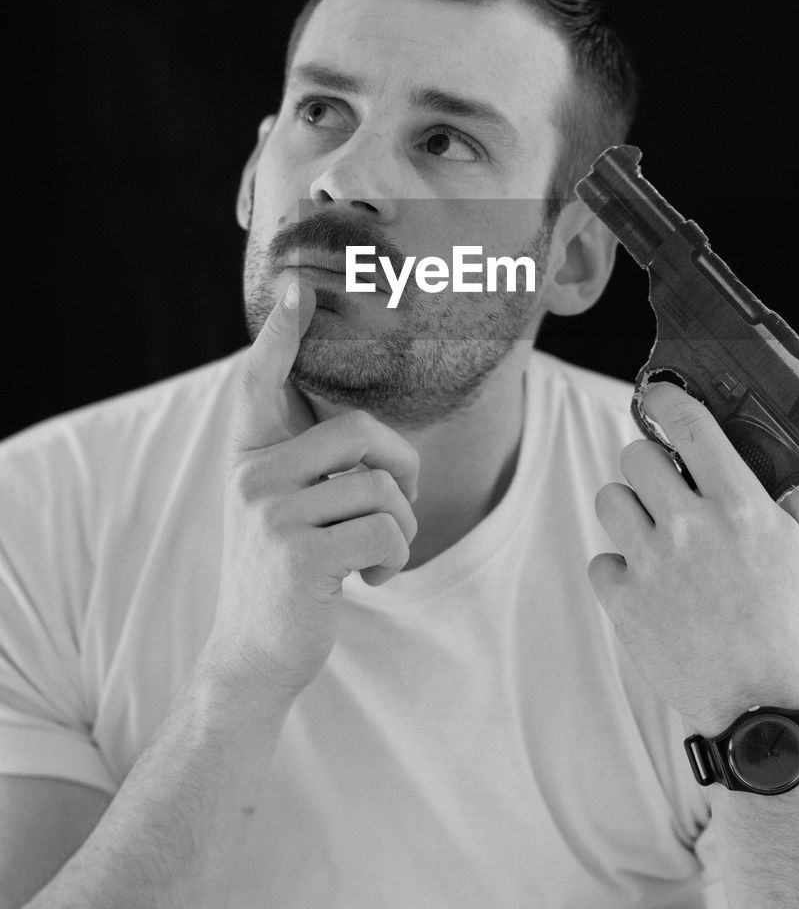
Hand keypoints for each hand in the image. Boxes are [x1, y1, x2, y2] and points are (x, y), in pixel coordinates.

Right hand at [207, 283, 419, 700]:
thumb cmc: (288, 568)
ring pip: (380, 488)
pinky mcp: (299, 557)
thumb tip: (364, 429)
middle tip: (398, 501)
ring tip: (376, 552)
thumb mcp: (286, 505)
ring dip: (400, 526)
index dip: (280, 334)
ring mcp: (272, 515)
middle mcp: (253, 476)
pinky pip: (384, 531)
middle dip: (401, 465)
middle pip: (361, 433)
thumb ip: (307, 460)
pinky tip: (368, 580)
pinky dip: (394, 558)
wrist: (254, 655)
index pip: (261, 380)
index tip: (296, 288)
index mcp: (252, 456)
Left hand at [588, 381, 798, 735]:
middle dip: (649, 467)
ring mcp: (653, 563)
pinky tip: (644, 586)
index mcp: (740, 507)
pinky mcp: (625, 602)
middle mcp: (690, 526)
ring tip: (651, 535)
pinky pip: (600, 561)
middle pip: (635, 456)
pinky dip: (617, 572)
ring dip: (628, 512)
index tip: (658, 397)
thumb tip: (789, 488)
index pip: (689, 425)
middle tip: (664, 489)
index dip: (666, 399)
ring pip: (609, 500)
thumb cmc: (796, 636)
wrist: (764, 712)